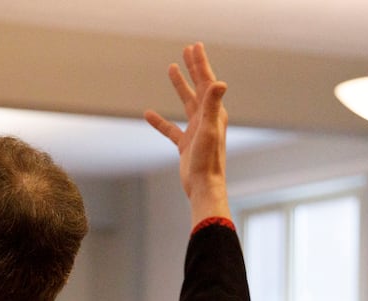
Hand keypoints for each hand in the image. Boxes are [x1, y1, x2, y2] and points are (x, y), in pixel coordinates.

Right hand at [144, 42, 229, 225]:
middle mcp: (207, 119)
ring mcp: (196, 131)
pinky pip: (171, 129)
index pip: (207, 82)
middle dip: (193, 68)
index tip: (194, 47)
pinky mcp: (186, 145)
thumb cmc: (208, 160)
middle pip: (199, 87)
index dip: (200, 63)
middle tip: (187, 50)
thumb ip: (213, 105)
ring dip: (180, 86)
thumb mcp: (209, 130)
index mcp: (215, 113)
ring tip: (171, 68)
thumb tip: (219, 82)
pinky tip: (148, 114)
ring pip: (186, 103)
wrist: (203, 187)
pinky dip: (160, 121)